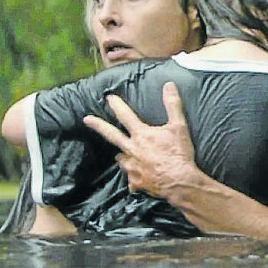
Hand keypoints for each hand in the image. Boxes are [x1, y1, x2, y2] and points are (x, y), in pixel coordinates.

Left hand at [83, 82, 198, 197]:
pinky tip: (139, 176)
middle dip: (98, 126)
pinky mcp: (135, 182)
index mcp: (141, 135)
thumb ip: (173, 105)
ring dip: (123, 154)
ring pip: (121, 158)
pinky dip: (134, 175)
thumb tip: (169, 85)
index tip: (108, 98)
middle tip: (87, 120)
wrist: (179, 182)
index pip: (125, 116)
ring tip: (125, 154)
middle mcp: (132, 150)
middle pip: (112, 135)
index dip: (116, 105)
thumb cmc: (179, 154)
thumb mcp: (179, 126)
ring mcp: (131, 168)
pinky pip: (131, 178)